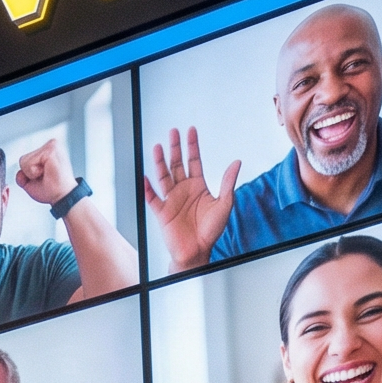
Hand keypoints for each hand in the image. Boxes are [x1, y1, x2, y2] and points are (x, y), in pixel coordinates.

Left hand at [14, 135, 75, 204]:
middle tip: (46, 176)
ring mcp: (51, 145)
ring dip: (32, 173)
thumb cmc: (52, 190)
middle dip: (30, 173)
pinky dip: (34, 172)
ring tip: (47, 174)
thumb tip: (19, 173)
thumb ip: (22, 177)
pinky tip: (47, 171)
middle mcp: (50, 145)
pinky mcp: (50, 149)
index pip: (25, 159)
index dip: (30, 174)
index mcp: (47, 151)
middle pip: (23, 159)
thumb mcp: (31, 184)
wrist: (63, 196)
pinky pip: (29, 163)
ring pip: (24, 161)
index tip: (45, 176)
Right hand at [142, 127, 239, 272]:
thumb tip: (236, 162)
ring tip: (158, 147)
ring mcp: (171, 200)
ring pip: (164, 176)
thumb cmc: (211, 231)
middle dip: (175, 148)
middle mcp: (183, 190)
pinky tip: (145, 178)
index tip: (191, 130)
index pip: (194, 161)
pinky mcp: (162, 213)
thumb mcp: (224, 204)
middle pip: (177, 164)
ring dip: (160, 162)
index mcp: (198, 186)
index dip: (192, 146)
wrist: (197, 252)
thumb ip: (227, 183)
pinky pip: (152, 199)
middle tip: (173, 132)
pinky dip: (147, 189)